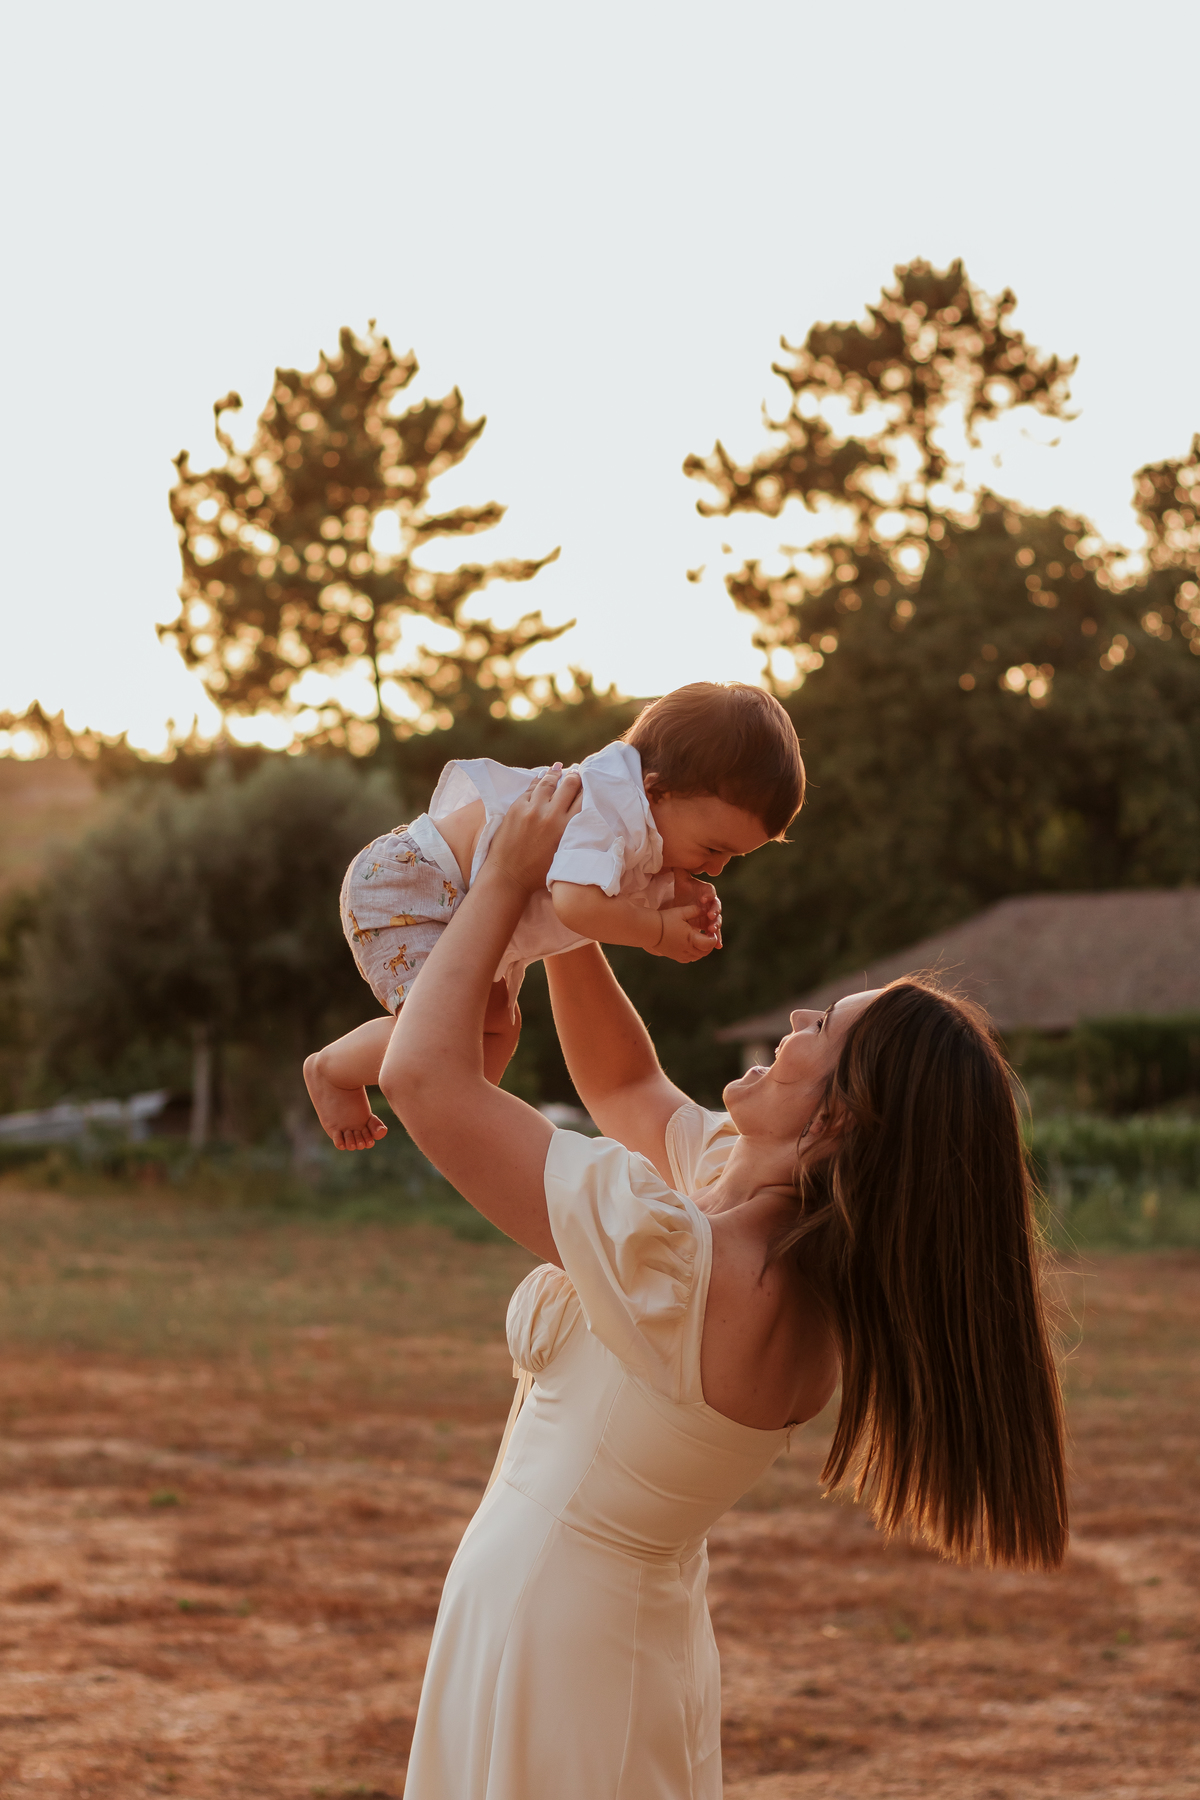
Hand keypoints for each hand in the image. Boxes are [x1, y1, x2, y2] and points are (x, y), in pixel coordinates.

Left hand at [487, 764, 582, 894]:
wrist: (508, 876)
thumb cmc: (539, 872)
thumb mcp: (563, 854)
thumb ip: (572, 835)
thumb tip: (580, 818)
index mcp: (566, 828)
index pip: (582, 800)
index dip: (587, 789)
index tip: (589, 784)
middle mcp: (551, 815)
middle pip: (568, 786)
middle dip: (574, 777)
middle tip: (577, 772)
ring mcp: (532, 809)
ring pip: (548, 783)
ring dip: (555, 774)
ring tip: (560, 768)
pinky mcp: (516, 808)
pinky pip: (530, 789)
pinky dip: (538, 781)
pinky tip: (542, 775)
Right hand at [648, 904, 718, 963]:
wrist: (648, 929)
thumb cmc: (665, 919)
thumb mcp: (681, 912)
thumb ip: (695, 910)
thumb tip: (705, 909)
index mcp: (691, 939)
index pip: (710, 943)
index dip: (713, 937)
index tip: (711, 930)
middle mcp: (688, 949)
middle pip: (705, 952)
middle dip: (709, 944)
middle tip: (709, 935)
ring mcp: (681, 955)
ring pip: (698, 956)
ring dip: (702, 949)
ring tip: (701, 939)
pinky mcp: (675, 957)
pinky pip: (689, 959)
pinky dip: (694, 953)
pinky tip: (691, 945)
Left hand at [672, 873, 721, 946]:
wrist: (681, 904)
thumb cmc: (683, 890)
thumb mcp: (681, 880)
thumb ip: (682, 870)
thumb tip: (680, 858)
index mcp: (707, 891)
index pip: (710, 891)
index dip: (708, 895)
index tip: (703, 899)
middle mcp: (712, 903)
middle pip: (716, 907)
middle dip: (714, 912)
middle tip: (710, 916)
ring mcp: (712, 915)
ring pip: (717, 921)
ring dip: (716, 926)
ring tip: (712, 931)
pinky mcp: (709, 926)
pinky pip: (715, 933)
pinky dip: (717, 939)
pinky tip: (718, 945)